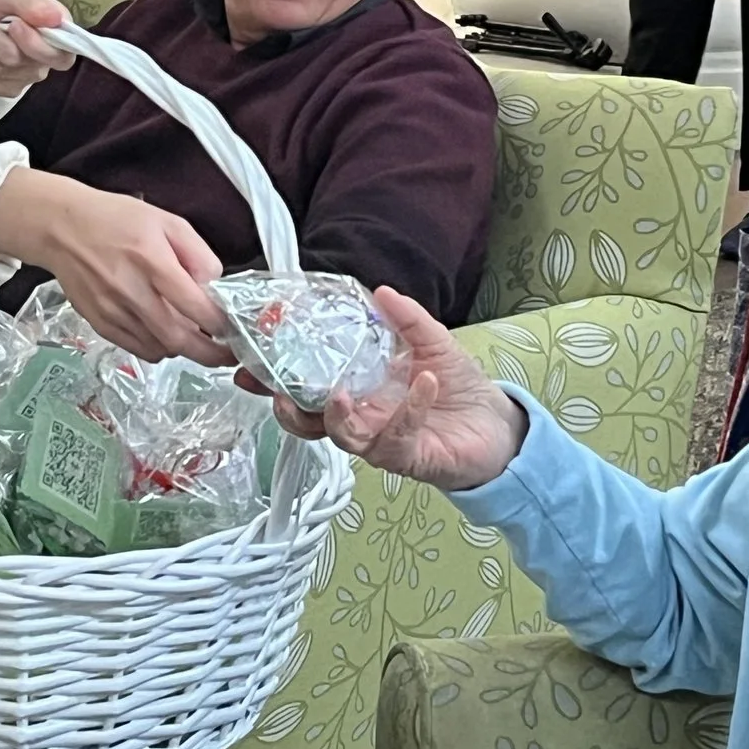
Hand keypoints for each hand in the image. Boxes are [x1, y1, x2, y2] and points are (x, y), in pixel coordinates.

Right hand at [0, 170, 230, 364]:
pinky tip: (165, 334)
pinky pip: (138, 349)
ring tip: (195, 339)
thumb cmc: (115, 219)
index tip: (233, 329)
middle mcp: (131, 291)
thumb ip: (196, 252)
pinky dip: (158, 348)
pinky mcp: (100, 324)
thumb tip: (215, 285)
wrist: (61, 228)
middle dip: (210, 353)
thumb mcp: (165, 221)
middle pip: (178, 339)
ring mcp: (113, 312)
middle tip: (227, 354)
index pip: (195, 305)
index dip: (220, 324)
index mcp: (151, 260)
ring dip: (183, 350)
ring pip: (160, 349)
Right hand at [273, 287, 527, 491]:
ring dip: (335, 417)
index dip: (276, 376)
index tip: (250, 360)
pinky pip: (397, 438)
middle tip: (276, 391)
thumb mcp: (432, 342)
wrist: (497, 427)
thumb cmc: (459, 388)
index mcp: (357, 387)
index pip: (306, 384)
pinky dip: (409, 409)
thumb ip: (406, 319)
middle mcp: (361, 416)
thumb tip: (380, 291)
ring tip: (338, 393)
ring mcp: (381, 439)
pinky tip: (425, 383)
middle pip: (309, 421)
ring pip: (342, 437)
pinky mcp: (408, 457)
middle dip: (287, 407)